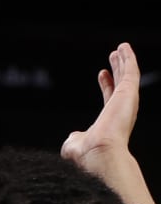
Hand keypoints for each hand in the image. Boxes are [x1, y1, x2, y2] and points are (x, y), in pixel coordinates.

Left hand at [63, 41, 140, 172]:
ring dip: (125, 62)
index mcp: (110, 122)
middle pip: (121, 85)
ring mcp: (126, 102)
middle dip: (118, 70)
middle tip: (114, 56)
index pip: (109, 99)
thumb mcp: (75, 145)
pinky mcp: (129, 93)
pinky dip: (129, 59)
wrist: (99, 155)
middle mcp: (121, 112)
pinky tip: (124, 48)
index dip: (106, 85)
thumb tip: (73, 137)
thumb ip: (75, 139)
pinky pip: (131, 71)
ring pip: (128, 76)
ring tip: (121, 48)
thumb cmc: (87, 154)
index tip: (102, 73)